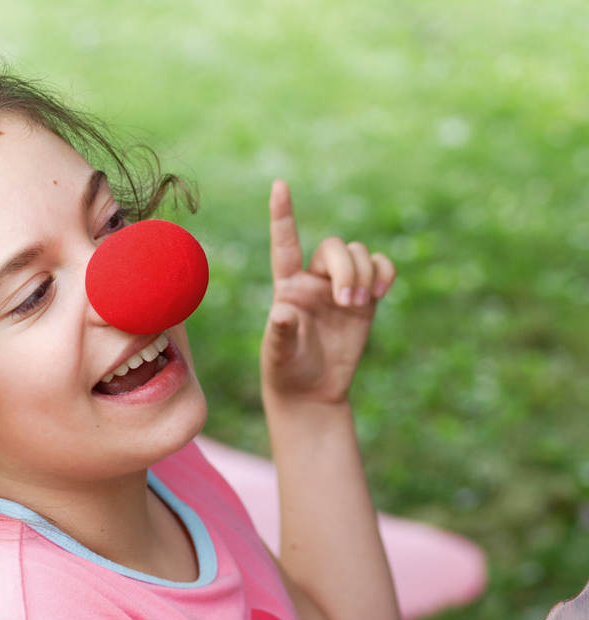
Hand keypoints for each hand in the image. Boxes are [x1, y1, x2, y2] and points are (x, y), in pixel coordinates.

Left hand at [260, 180, 394, 404]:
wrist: (312, 391)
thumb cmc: (286, 371)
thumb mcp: (278, 354)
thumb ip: (280, 332)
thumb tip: (281, 312)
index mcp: (286, 286)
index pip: (284, 243)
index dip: (282, 214)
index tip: (278, 184)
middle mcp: (312, 279)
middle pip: (335, 247)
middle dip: (347, 268)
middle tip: (347, 302)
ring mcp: (339, 286)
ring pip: (359, 253)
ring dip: (364, 274)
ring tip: (357, 305)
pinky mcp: (364, 298)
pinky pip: (380, 267)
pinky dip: (384, 273)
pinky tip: (378, 294)